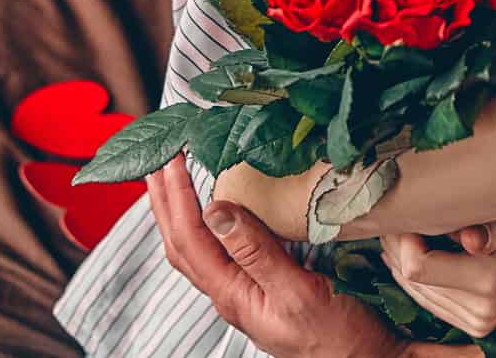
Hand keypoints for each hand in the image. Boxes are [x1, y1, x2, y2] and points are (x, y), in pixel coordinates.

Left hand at [147, 151, 409, 357]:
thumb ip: (256, 253)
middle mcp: (232, 294)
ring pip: (198, 249)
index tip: (171, 160)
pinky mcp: (263, 287)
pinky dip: (209, 224)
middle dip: (165, 202)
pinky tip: (218, 211)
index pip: (190, 240)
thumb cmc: (338, 336)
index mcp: (233, 295)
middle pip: (182, 244)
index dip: (177, 198)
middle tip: (156, 161)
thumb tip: (216, 210)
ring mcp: (246, 292)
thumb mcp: (299, 291)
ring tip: (174, 180)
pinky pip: (221, 252)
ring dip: (180, 212)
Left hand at [382, 214, 495, 338]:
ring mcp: (475, 323)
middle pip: (411, 280)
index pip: (419, 267)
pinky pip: (426, 300)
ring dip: (401, 260)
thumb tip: (468, 239)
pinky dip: (413, 276)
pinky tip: (412, 250)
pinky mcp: (471, 325)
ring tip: (404, 229)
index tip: (410, 212)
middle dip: (398, 247)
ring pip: (413, 291)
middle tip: (400, 215)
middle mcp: (480, 312)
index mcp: (491, 283)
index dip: (404, 239)